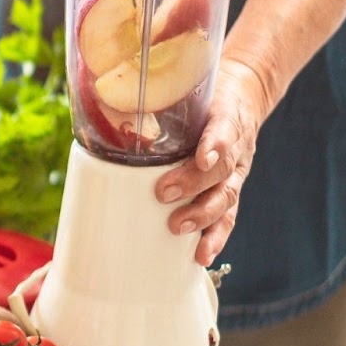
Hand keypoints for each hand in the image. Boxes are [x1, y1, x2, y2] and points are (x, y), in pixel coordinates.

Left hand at [156, 58, 275, 264]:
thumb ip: (158, 100)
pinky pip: (227, 217)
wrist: (244, 96)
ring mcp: (235, 173)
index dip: (215, 144)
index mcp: (225, 119)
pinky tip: (201, 256)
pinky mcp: (232, 190)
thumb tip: (101, 106)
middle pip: (221, 169)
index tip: (203, 157)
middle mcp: (234, 148)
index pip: (224, 129)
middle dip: (193, 184)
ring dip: (203, 216)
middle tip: (164, 192)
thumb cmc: (206, 96)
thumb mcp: (190, 89)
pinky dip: (215, 237)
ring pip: (226, 197)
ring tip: (180, 228)